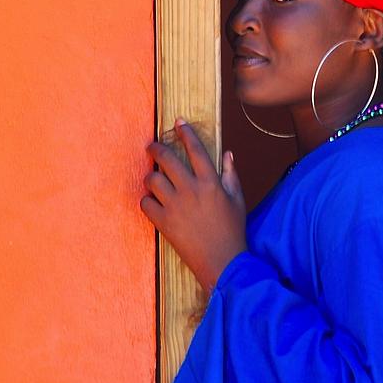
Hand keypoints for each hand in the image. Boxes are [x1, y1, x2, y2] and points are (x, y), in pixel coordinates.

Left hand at [140, 118, 247, 290]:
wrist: (222, 261)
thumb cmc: (232, 230)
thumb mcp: (237, 200)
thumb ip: (230, 175)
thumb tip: (228, 154)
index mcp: (211, 182)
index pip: (195, 149)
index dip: (185, 132)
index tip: (177, 122)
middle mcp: (191, 190)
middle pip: (166, 159)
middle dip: (156, 149)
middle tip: (151, 147)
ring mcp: (175, 206)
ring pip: (152, 180)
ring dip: (151, 177)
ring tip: (153, 179)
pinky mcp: (164, 222)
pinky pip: (145, 203)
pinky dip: (147, 201)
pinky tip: (153, 202)